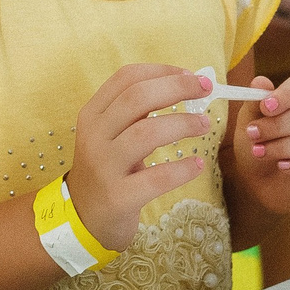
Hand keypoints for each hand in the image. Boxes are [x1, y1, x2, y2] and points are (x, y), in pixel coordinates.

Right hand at [66, 64, 219, 251]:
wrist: (83, 218)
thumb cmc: (107, 169)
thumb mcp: (112, 135)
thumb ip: (137, 112)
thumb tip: (186, 85)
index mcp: (93, 114)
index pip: (126, 78)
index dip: (162, 71)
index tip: (190, 74)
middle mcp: (94, 136)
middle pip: (136, 98)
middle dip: (177, 88)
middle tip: (206, 90)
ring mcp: (104, 167)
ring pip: (146, 133)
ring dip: (183, 124)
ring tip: (204, 125)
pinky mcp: (118, 197)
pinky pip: (156, 177)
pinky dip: (182, 168)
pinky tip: (198, 164)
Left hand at [231, 73, 289, 212]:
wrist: (264, 182)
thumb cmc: (262, 144)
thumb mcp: (251, 122)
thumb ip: (255, 102)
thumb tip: (259, 82)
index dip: (286, 95)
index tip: (265, 107)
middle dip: (280, 125)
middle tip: (255, 135)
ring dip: (286, 146)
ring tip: (262, 153)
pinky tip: (283, 166)